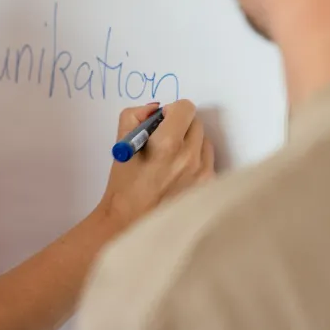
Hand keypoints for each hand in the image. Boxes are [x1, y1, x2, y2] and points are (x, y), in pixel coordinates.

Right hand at [94, 100, 214, 230]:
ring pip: (204, 142)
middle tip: (165, 141)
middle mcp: (189, 156)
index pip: (185, 108)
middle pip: (196, 123)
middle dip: (181, 127)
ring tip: (172, 161)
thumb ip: (135, 115)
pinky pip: (209, 162)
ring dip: (191, 144)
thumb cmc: (125, 184)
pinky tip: (180, 176)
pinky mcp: (208, 186)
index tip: (163, 122)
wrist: (131, 222)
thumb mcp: (121, 143)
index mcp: (167, 143)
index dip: (172, 111)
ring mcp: (202, 173)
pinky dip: (197, 162)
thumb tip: (155, 108)